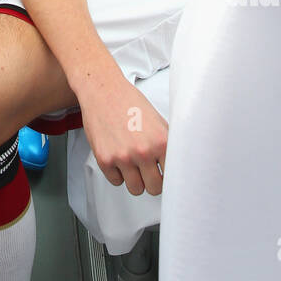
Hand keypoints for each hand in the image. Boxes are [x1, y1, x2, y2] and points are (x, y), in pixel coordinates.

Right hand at [77, 73, 167, 195]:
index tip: (164, 173)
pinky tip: (118, 156)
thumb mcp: (157, 121)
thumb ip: (167, 144)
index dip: (168, 176)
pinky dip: (117, 173)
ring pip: (135, 189)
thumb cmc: (129, 103)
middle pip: (154, 189)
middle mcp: (143, 151)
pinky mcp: (104, 159)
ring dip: (135, 180)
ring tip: (133, 164)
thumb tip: (177, 165)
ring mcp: (122, 157)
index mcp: (160, 141)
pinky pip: (116, 181)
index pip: (173, 177)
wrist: (103, 90)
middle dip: (152, 181)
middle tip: (148, 171)